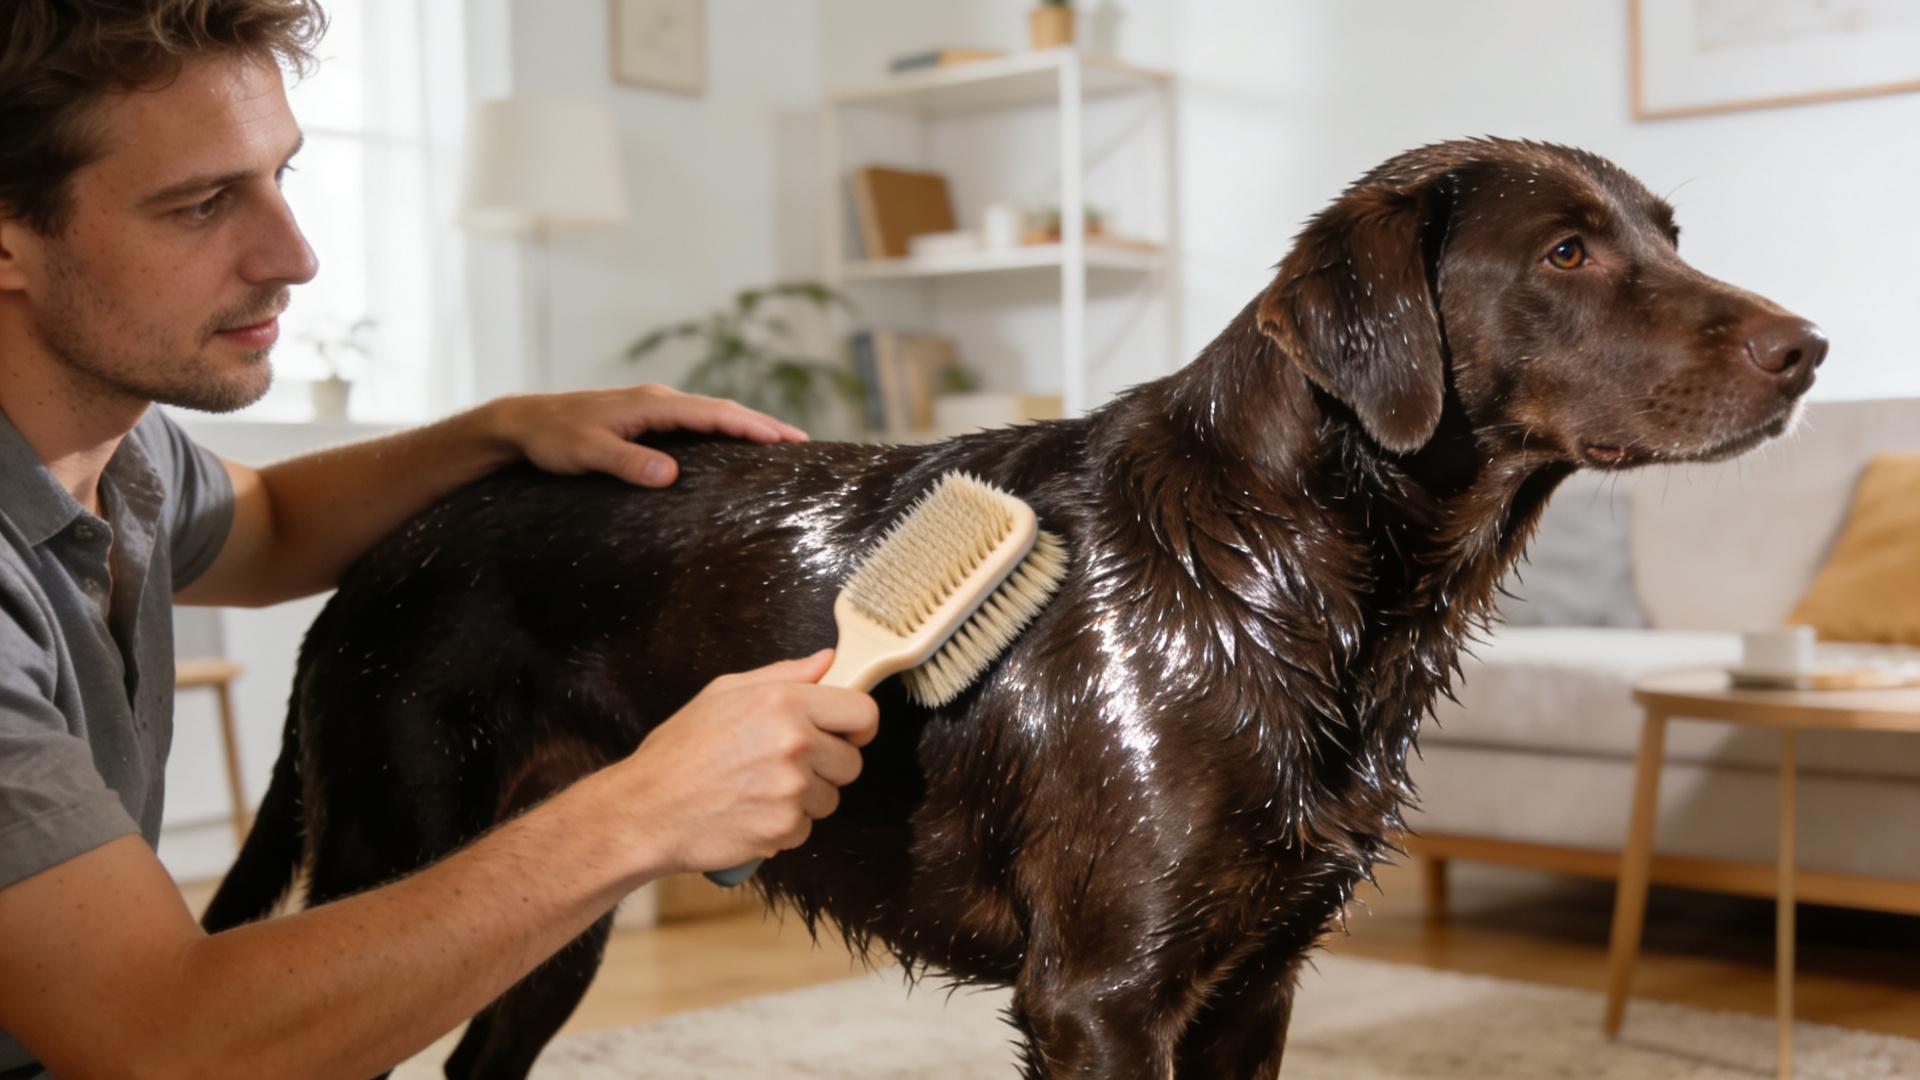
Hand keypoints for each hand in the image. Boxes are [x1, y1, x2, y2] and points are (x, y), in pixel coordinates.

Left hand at [486, 384, 808, 487]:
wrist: (523, 423)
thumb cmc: (553, 438)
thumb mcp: (588, 453)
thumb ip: (628, 463)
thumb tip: (670, 476)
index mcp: (652, 404)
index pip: (713, 414)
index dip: (752, 425)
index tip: (785, 438)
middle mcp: (658, 400)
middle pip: (721, 409)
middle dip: (762, 423)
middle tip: (799, 442)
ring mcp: (653, 407)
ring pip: (710, 413)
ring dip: (745, 425)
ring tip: (777, 442)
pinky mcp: (645, 418)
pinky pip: (695, 421)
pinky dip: (722, 429)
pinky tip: (731, 445)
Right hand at [616, 650, 878, 876]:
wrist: (645, 810)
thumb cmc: (678, 752)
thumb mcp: (724, 693)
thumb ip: (784, 675)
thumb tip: (827, 661)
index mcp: (784, 702)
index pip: (864, 713)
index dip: (857, 726)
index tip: (845, 734)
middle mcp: (794, 743)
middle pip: (852, 762)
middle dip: (827, 767)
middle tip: (784, 765)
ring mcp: (792, 789)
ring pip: (831, 798)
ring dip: (804, 799)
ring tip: (759, 789)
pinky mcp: (784, 828)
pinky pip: (806, 828)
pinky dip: (784, 826)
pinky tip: (750, 813)